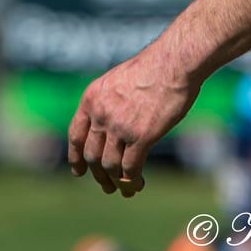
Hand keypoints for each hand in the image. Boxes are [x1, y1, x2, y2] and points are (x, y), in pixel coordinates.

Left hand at [66, 44, 198, 197]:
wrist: (175, 62)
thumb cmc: (154, 67)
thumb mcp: (119, 80)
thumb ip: (110, 102)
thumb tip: (111, 126)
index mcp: (92, 98)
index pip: (76, 136)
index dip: (76, 157)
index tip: (79, 171)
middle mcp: (101, 114)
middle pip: (92, 156)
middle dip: (99, 175)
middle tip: (107, 185)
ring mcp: (120, 126)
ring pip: (110, 166)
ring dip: (116, 182)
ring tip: (126, 189)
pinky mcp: (141, 137)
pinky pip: (130, 168)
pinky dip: (132, 181)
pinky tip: (139, 184)